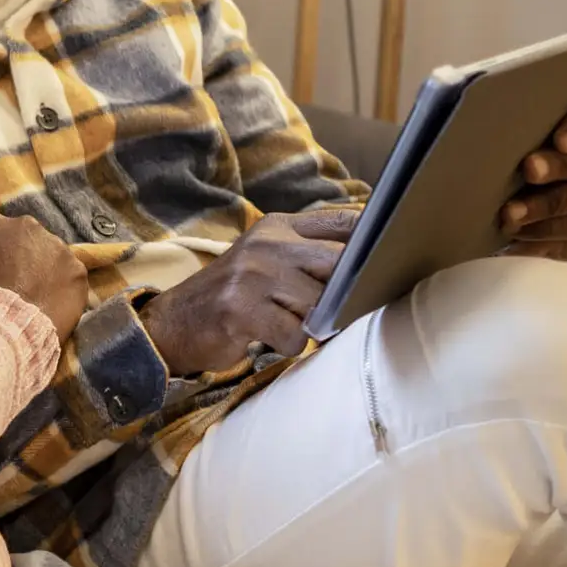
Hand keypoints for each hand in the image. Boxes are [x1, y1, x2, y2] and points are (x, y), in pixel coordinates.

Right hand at [0, 213, 88, 339]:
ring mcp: (55, 245)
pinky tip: (52, 305)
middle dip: (24, 257)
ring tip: (36, 297)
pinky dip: (65, 287)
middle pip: (27, 238)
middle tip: (18, 285)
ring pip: (52, 254)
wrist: (2, 326)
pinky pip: (72, 275)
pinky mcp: (76, 267)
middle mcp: (26, 225)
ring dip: (46, 270)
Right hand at [139, 209, 358, 375]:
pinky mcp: (242, 309)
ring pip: (319, 306)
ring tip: (286, 322)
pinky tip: (268, 336)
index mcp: (277, 226)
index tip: (392, 255)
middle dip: (345, 292)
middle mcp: (266, 244)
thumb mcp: (266, 258)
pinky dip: (289, 345)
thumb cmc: (234, 293)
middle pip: (338, 263)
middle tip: (339, 309)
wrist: (175, 322)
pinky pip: (295, 336)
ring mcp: (253, 275)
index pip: (341, 221)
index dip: (372, 238)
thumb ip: (309, 252)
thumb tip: (372, 260)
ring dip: (312, 325)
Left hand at [500, 97, 566, 260]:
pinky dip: (542, 239)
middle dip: (560, 168)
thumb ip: (521, 123)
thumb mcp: (528, 133)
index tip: (559, 138)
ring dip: (546, 211)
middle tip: (528, 170)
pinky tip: (515, 238)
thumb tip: (475, 114)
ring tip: (510, 215)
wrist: (544, 198)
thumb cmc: (527, 153)